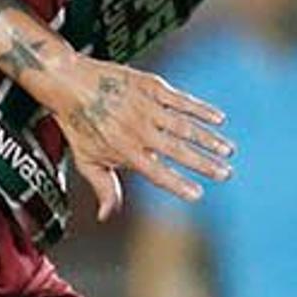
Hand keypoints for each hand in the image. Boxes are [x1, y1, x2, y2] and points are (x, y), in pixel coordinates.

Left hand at [34, 55, 232, 221]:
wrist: (68, 81)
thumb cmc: (78, 122)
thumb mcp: (86, 159)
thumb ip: (103, 187)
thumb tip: (106, 215)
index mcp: (124, 151)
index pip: (157, 172)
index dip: (178, 184)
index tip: (197, 195)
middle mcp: (137, 129)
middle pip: (177, 150)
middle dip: (204, 163)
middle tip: (225, 173)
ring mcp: (146, 106)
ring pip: (184, 125)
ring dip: (208, 138)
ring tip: (227, 150)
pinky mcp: (150, 86)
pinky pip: (181, 100)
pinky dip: (201, 109)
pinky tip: (219, 118)